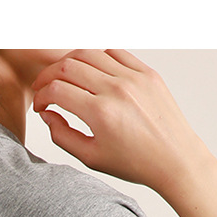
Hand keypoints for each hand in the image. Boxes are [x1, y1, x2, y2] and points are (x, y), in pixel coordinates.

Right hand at [30, 49, 205, 194]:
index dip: (41, 96)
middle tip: (45, 87)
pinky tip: (91, 72)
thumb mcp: (92, 158)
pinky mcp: (147, 73)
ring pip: (89, 53)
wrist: (175, 160)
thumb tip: (48, 114)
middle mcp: (117, 90)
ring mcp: (133, 78)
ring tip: (65, 78)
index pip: (57, 90)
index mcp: (101, 113)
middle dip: (48, 76)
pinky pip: (114, 52)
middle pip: (68, 66)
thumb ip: (62, 136)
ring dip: (69, 63)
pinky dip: (96, 58)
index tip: (41, 105)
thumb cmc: (137, 163)